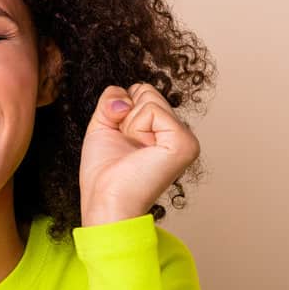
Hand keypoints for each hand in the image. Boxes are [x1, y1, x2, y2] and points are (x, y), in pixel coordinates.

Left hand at [78, 83, 200, 225]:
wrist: (105, 200)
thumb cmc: (103, 172)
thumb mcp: (102, 125)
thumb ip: (112, 99)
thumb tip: (127, 95)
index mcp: (164, 131)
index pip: (142, 91)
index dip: (120, 110)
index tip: (121, 139)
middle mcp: (179, 133)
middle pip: (146, 90)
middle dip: (125, 114)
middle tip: (126, 145)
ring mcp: (186, 138)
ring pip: (148, 96)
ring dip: (129, 122)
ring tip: (133, 149)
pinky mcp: (184, 143)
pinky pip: (152, 109)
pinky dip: (136, 126)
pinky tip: (141, 150)